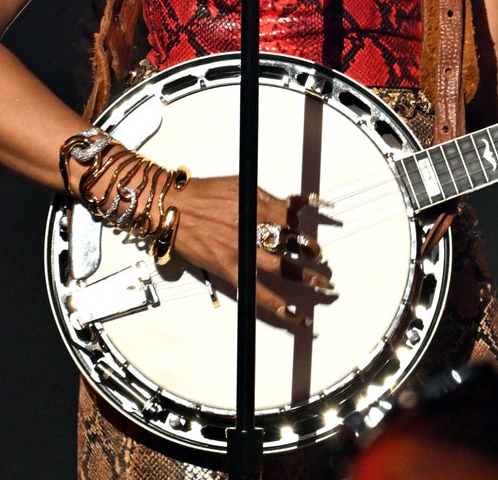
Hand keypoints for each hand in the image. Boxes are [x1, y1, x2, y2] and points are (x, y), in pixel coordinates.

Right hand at [167, 174, 335, 329]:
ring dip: (305, 278)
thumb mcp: (241, 184)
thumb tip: (291, 206)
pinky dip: (275, 304)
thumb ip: (267, 198)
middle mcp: (254, 228)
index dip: (307, 229)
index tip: (313, 237)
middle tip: (323, 262)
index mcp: (259, 206)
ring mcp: (242, 250)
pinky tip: (291, 313)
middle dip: (313, 255)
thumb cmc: (204, 193)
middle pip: (293, 245)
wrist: (174, 206)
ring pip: (282, 268)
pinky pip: (256, 290)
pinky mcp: (229, 268)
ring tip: (321, 286)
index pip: (294, 219)